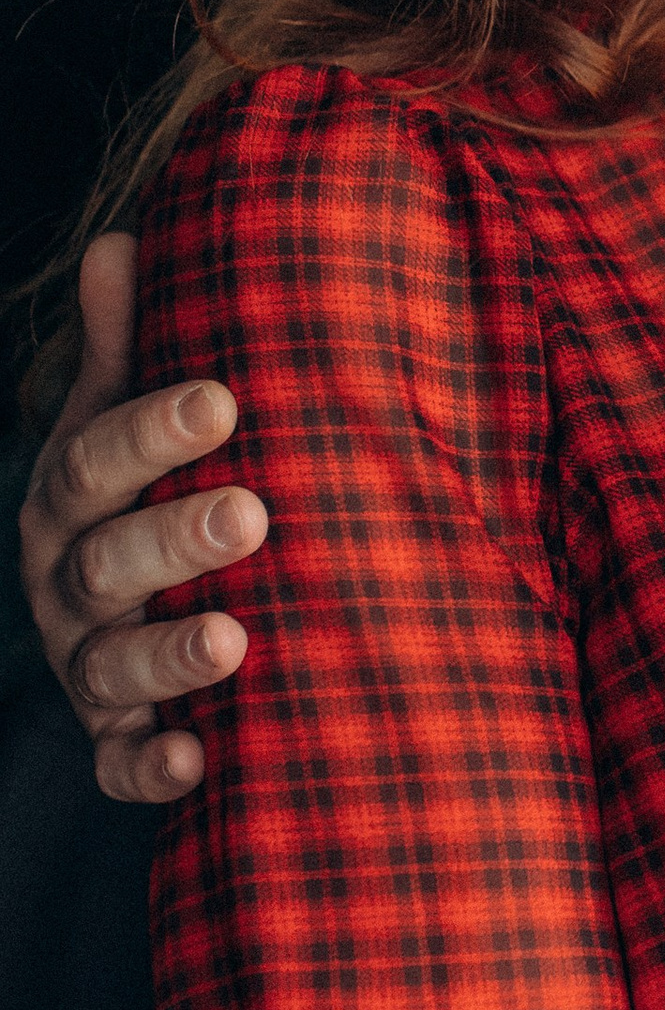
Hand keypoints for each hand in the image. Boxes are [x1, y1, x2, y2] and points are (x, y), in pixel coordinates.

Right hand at [17, 234, 265, 805]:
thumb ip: (127, 343)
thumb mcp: (131, 414)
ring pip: (111, 668)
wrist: (147, 606)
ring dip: (169, 654)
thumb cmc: (155, 487)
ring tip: (233, 635)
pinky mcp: (116, 743)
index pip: (94, 460)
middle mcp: (66, 584)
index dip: (150, 430)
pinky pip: (120, 768)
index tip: (224, 398)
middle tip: (253, 513)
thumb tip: (121, 239)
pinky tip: (196, 764)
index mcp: (70, 497)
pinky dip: (151, 771)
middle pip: (104, 564)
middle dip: (174, 538)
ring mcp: (87, 668)